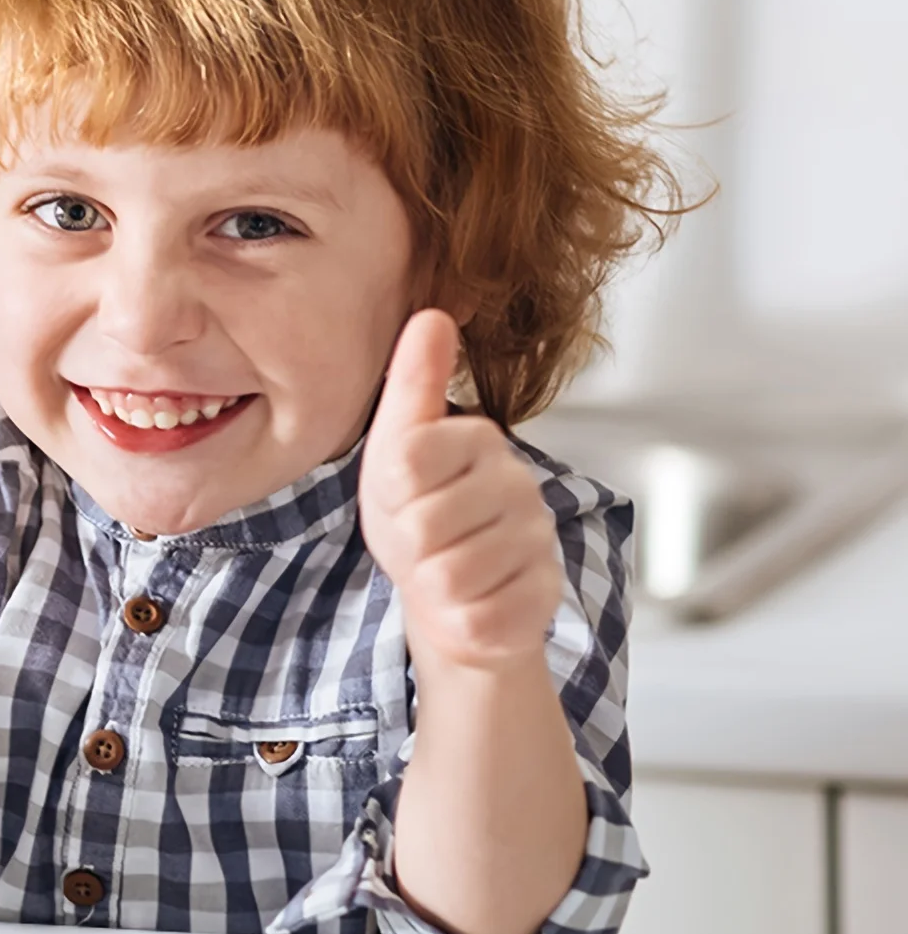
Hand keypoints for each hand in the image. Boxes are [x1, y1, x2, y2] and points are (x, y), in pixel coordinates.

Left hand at [358, 310, 561, 671]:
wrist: (451, 593)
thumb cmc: (419, 514)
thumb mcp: (396, 448)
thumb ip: (411, 384)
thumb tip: (432, 315)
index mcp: (476, 438)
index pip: (408, 459)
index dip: (391, 493)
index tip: (404, 496)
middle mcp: (516, 483)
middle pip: (424, 526)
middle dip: (409, 546)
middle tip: (423, 542)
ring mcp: (536, 540)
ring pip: (450, 577)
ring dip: (432, 585)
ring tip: (445, 568)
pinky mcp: (543, 594)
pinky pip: (477, 617)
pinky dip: (459, 619)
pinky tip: (471, 599)